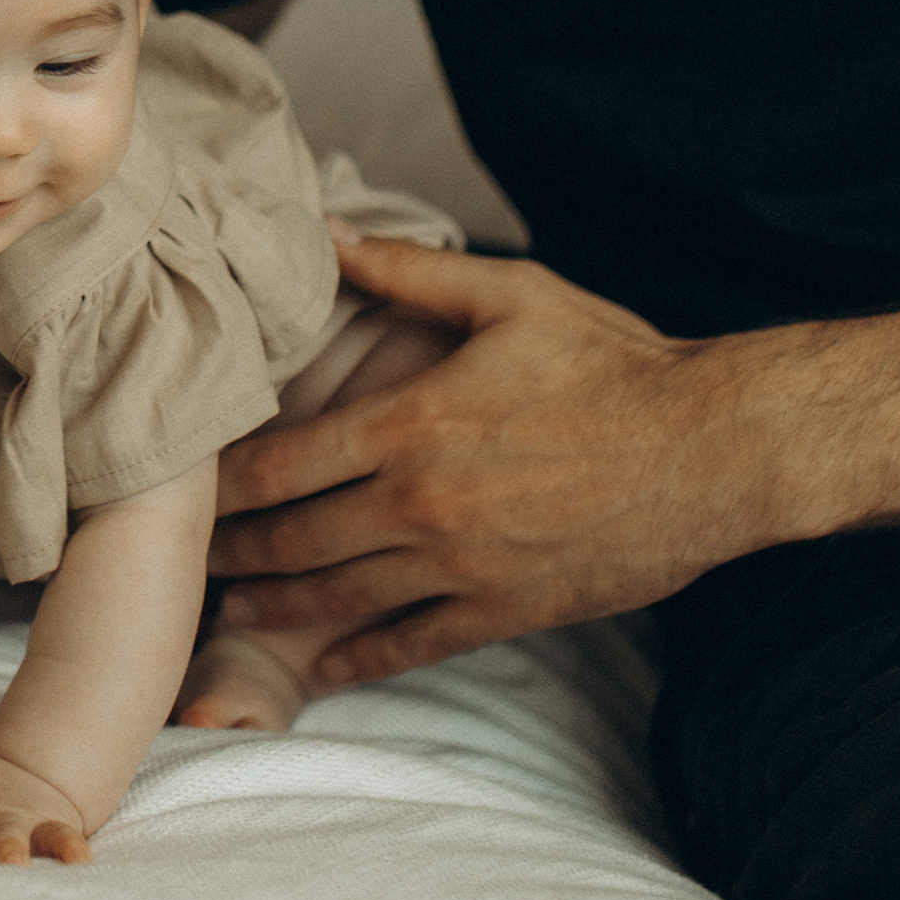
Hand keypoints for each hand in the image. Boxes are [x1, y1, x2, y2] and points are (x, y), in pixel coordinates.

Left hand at [212, 233, 732, 687]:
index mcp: (411, 424)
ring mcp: (461, 566)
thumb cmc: (613, 362)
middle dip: (234, 552)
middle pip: (295, 539)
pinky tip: (325, 666)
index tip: (185, 488)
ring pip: (340, 598)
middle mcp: (421, 504)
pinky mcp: (506, 608)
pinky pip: (413, 644)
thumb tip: (324, 233)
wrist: (713, 448)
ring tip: (232, 609)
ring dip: (277, 608)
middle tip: (189, 559)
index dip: (223, 483)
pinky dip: (360, 659)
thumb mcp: (508, 295)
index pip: (282, 464)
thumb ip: (405, 270)